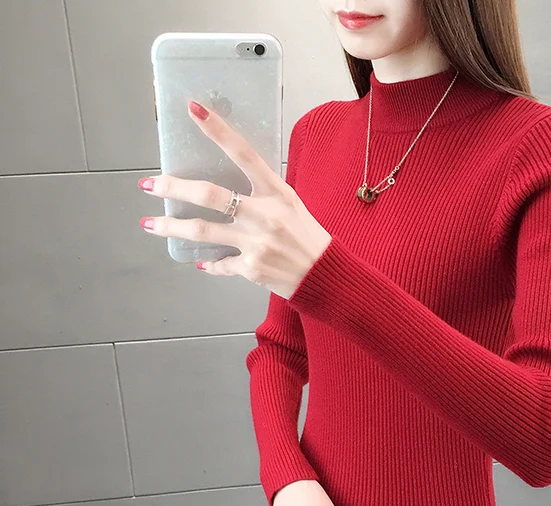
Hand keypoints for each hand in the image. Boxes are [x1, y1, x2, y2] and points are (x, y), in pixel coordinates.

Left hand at [137, 100, 331, 298]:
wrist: (325, 275)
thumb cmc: (308, 236)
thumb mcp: (291, 204)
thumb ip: (262, 193)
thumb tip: (227, 187)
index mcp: (276, 192)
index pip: (244, 153)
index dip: (218, 130)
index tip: (194, 110)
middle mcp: (264, 214)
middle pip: (209, 195)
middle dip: (174, 188)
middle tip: (150, 185)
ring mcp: (256, 242)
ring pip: (203, 231)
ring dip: (172, 228)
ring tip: (150, 225)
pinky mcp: (252, 267)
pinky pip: (220, 263)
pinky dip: (209, 263)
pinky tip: (200, 260)